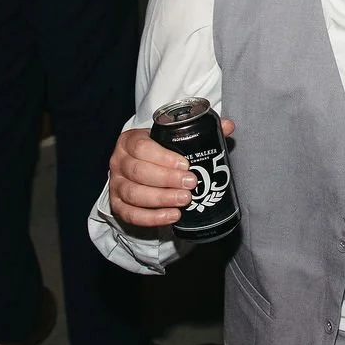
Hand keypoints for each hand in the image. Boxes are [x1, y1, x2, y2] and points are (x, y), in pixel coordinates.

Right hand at [108, 118, 235, 227]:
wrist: (139, 167)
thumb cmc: (158, 151)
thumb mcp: (172, 138)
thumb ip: (199, 131)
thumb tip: (229, 126)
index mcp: (130, 140)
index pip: (142, 147)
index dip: (163, 157)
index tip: (186, 164)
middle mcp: (118, 161)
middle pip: (138, 172)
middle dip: (166, 180)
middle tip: (191, 184)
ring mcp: (115, 184)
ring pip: (133, 194)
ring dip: (160, 199)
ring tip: (184, 201)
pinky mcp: (117, 205)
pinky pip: (130, 214)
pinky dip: (151, 218)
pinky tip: (172, 216)